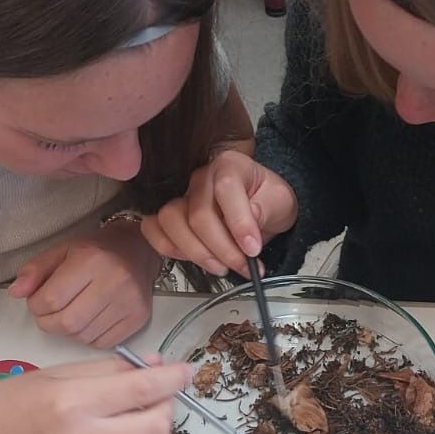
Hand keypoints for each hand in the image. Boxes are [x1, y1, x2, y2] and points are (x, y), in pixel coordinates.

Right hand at [0, 354, 191, 433]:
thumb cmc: (3, 405)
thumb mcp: (54, 374)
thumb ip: (107, 370)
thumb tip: (153, 365)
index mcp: (72, 402)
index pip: (143, 390)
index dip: (173, 378)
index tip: (186, 370)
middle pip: (158, 425)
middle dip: (165, 405)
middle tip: (154, 394)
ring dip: (155, 433)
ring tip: (135, 418)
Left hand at [9, 222, 160, 347]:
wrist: (138, 250)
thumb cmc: (96, 251)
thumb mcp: (61, 251)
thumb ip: (35, 270)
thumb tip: (15, 292)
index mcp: (91, 260)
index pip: (51, 299)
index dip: (35, 306)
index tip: (36, 301)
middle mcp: (114, 282)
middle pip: (67, 322)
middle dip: (49, 322)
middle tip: (48, 313)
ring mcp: (130, 302)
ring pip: (83, 336)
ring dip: (68, 331)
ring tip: (69, 314)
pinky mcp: (139, 318)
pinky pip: (102, 343)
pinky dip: (88, 337)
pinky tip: (89, 320)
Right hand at [140, 149, 297, 275]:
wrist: (260, 209)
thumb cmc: (268, 202)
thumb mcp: (280, 203)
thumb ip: (266, 210)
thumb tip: (248, 222)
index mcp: (230, 166)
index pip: (226, 188)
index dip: (238, 223)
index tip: (253, 249)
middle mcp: (201, 178)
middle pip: (198, 214)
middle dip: (222, 248)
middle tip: (242, 266)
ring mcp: (181, 195)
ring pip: (171, 221)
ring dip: (196, 252)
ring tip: (221, 267)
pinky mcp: (170, 215)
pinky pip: (154, 230)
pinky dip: (172, 250)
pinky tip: (197, 260)